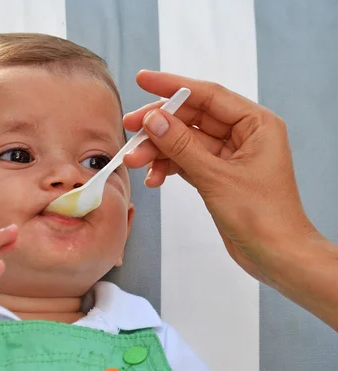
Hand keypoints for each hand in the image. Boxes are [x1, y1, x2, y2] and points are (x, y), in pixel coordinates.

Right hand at [122, 70, 317, 284]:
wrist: (276, 256)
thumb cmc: (262, 216)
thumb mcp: (216, 177)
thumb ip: (182, 146)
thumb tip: (154, 120)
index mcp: (256, 124)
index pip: (208, 95)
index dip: (173, 86)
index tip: (143, 80)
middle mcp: (243, 135)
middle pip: (192, 118)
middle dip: (160, 125)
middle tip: (130, 128)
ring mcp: (229, 156)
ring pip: (185, 141)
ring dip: (159, 150)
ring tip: (134, 161)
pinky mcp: (217, 175)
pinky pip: (186, 161)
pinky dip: (168, 167)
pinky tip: (153, 178)